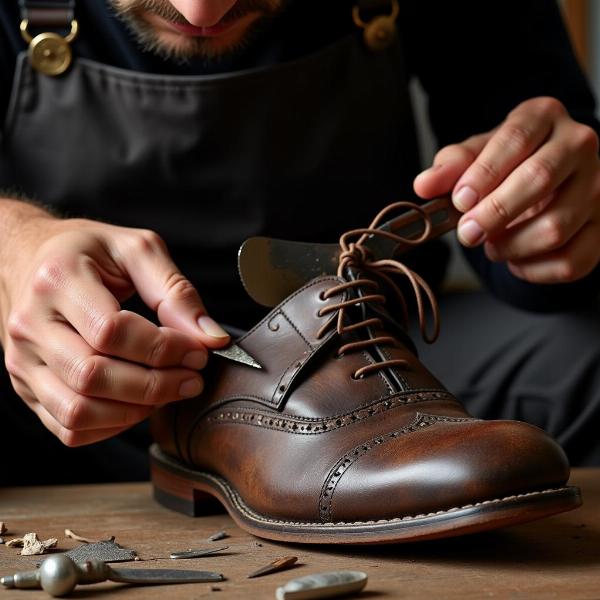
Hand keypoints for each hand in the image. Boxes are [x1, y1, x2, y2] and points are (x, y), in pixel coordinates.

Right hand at [2, 216, 229, 445]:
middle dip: (156, 385)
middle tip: (192, 377)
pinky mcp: (26, 387)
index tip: (198, 351)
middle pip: (93, 377)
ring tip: (169, 391)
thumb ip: (177, 292)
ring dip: (136, 410)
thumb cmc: (87, 252)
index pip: (112, 331)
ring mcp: (23, 361)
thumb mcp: (138, 250)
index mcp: (58, 279)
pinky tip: (138, 404)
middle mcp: (32, 324)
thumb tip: (212, 338)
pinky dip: (111, 426)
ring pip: (78, 411)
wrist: (28, 259)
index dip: (163, 349)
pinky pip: (68, 427)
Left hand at [414, 97, 599, 282]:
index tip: (459, 201)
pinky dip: (534, 270)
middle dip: (494, 213)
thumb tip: (424, 185)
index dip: (484, 174)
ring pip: (556, 226)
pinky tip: (515, 259)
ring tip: (490, 245)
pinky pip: (571, 261)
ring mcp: (598, 187)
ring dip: (512, 246)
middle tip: (467, 233)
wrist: (543, 181)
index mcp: (544, 116)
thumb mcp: (474, 157)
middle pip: (539, 179)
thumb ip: (449, 168)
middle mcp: (579, 145)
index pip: (516, 138)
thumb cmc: (505, 165)